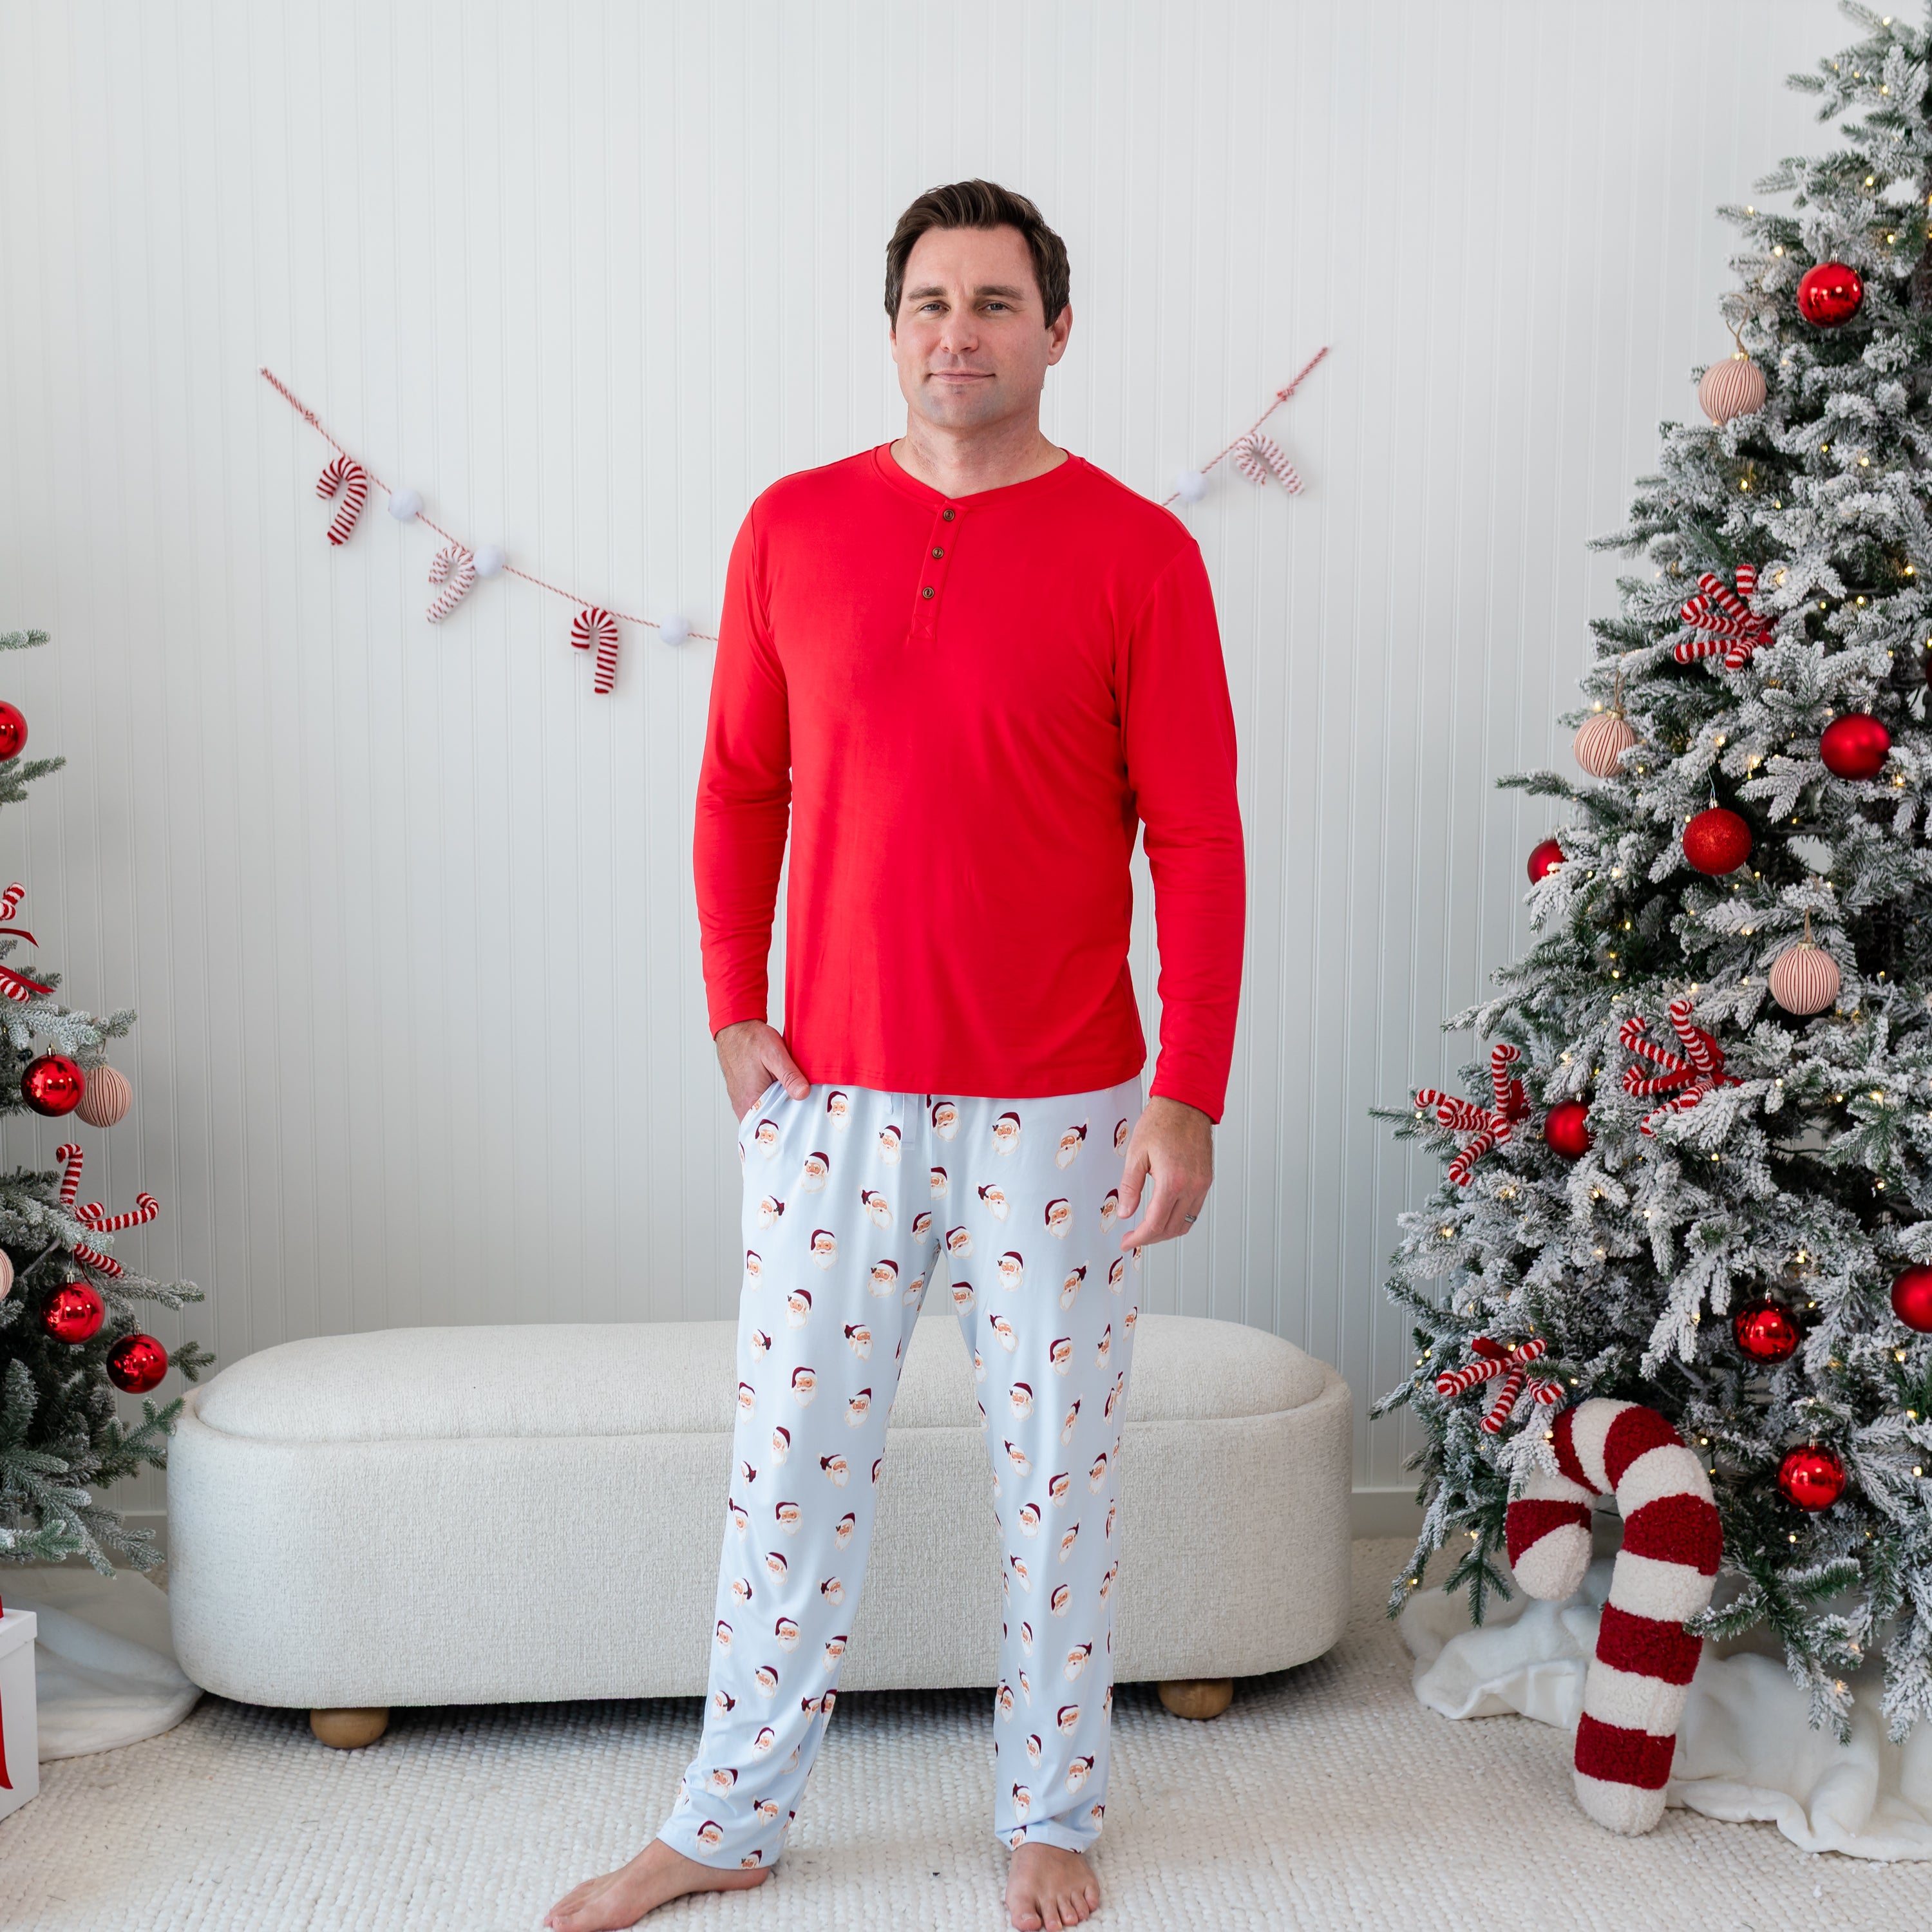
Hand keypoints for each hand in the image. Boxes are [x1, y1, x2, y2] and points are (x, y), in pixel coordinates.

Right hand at [716, 1019, 812, 1122]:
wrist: (735, 1029)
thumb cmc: (751, 1040)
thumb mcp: (774, 1054)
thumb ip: (789, 1075)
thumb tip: (803, 1094)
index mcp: (751, 1101)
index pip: (772, 1127)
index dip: (790, 1127)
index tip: (806, 1124)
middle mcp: (744, 1106)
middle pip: (771, 1123)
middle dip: (788, 1120)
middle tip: (807, 1114)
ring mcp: (743, 1102)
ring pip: (767, 1114)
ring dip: (781, 1110)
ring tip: (798, 1103)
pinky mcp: (745, 1096)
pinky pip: (762, 1106)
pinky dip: (774, 1103)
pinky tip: (785, 1094)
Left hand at [1115, 1096, 1213, 1249]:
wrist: (1186, 1105)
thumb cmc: (1161, 1123)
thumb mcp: (1136, 1154)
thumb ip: (1130, 1187)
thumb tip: (1125, 1213)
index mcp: (1172, 1181)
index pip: (1155, 1224)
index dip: (1139, 1238)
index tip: (1127, 1242)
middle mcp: (1192, 1186)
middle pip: (1171, 1228)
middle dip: (1150, 1238)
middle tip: (1133, 1238)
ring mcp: (1202, 1184)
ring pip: (1185, 1223)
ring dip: (1165, 1232)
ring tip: (1147, 1230)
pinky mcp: (1206, 1180)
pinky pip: (1194, 1211)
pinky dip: (1179, 1219)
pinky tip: (1164, 1215)